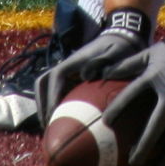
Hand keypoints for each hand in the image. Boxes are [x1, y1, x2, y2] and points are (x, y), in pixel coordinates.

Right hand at [33, 8, 149, 125]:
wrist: (122, 38)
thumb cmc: (120, 48)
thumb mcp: (116, 52)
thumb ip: (102, 62)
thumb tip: (85, 75)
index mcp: (75, 60)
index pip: (56, 76)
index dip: (52, 94)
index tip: (53, 113)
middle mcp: (67, 66)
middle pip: (43, 82)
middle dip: (42, 102)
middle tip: (47, 124)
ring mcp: (68, 72)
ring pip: (46, 87)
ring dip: (44, 105)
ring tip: (49, 126)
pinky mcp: (72, 78)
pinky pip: (57, 91)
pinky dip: (54, 105)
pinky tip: (60, 121)